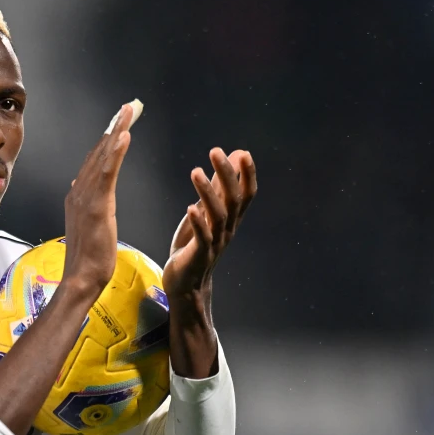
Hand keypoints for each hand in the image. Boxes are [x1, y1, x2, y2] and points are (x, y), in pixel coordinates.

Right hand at [60, 102, 137, 298]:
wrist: (81, 279)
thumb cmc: (89, 261)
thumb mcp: (90, 228)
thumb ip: (86, 207)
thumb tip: (80, 190)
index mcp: (77, 197)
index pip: (94, 163)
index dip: (107, 141)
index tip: (120, 122)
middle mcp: (78, 192)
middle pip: (98, 153)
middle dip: (113, 127)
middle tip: (129, 107)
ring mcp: (86, 198)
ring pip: (102, 157)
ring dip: (116, 131)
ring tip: (129, 111)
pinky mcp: (97, 206)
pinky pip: (107, 173)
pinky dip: (115, 152)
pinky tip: (125, 135)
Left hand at [163, 148, 257, 305]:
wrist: (186, 283)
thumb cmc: (195, 245)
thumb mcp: (206, 213)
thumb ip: (218, 187)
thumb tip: (232, 157)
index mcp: (231, 219)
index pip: (247, 194)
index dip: (248, 175)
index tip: (244, 153)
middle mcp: (228, 229)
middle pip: (234, 199)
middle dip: (227, 174)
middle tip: (215, 151)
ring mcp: (215, 243)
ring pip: (218, 215)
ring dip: (208, 192)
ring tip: (195, 171)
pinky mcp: (199, 255)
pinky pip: (202, 238)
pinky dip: (198, 222)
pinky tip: (190, 207)